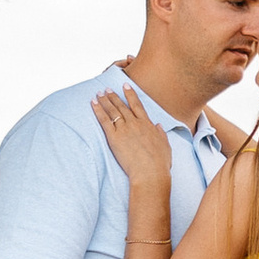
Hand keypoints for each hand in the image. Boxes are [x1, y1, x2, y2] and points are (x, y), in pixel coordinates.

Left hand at [91, 84, 172, 200]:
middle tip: (107, 89)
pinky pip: (104, 120)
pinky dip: (98, 110)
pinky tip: (93, 104)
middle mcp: (135, 123)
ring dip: (105, 101)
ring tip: (98, 93)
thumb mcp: (165, 146)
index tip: (125, 85)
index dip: (130, 94)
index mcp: (147, 124)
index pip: (137, 105)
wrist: (150, 172)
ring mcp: (124, 129)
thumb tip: (158, 126)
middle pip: (122, 106)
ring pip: (112, 111)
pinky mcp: (114, 137)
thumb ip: (161, 134)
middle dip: (113, 96)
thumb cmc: (159, 163)